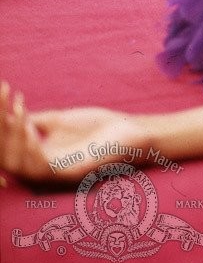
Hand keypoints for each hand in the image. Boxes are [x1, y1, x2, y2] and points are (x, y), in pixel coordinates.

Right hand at [0, 81, 150, 185]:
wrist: (130, 132)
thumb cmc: (97, 127)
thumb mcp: (60, 120)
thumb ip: (34, 121)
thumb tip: (8, 113)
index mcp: (35, 158)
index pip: (6, 143)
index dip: (0, 120)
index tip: (3, 88)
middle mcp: (38, 170)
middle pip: (4, 155)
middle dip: (1, 125)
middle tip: (5, 94)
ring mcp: (53, 175)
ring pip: (15, 164)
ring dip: (11, 135)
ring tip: (17, 109)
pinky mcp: (68, 174)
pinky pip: (40, 167)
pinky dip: (30, 149)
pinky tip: (29, 128)